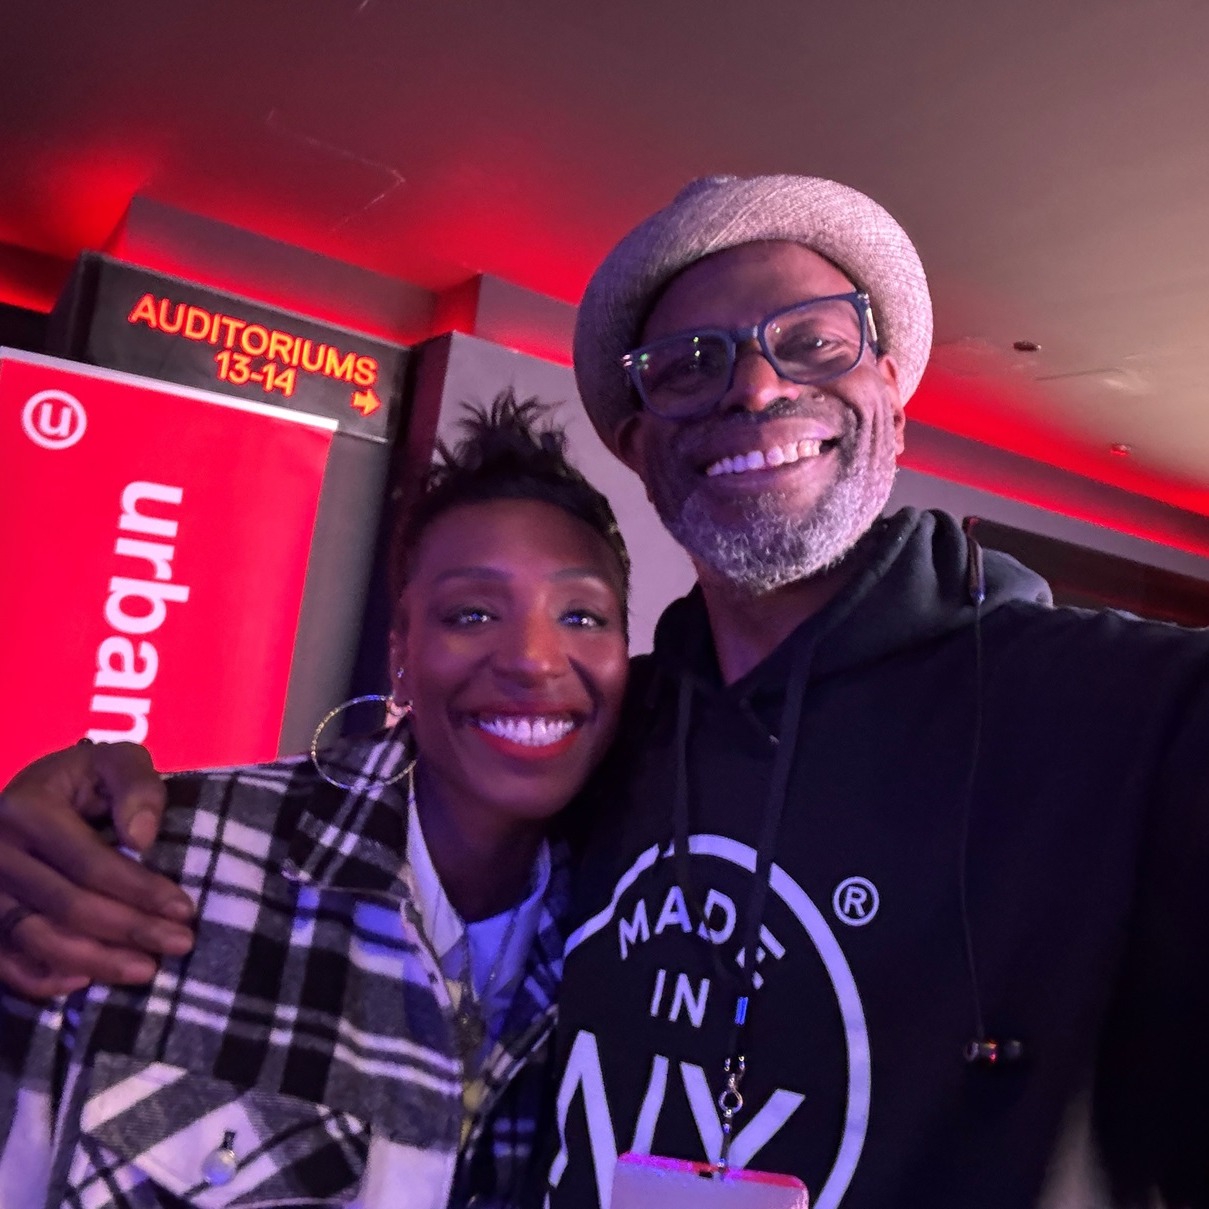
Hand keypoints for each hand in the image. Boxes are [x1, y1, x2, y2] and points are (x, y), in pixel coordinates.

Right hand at [0, 742, 195, 996]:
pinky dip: (40, 978)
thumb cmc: (84, 781)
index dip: (140, 890)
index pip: (90, 863)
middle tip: (181, 944)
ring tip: (146, 970)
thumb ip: (136, 785)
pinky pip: (2, 960)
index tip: (184, 909)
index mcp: (28, 809)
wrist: (30, 795)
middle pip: (67, 906)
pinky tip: (83, 982)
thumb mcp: (115, 762)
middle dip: (130, 930)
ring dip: (95, 961)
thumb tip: (141, 839)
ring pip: (36, 939)